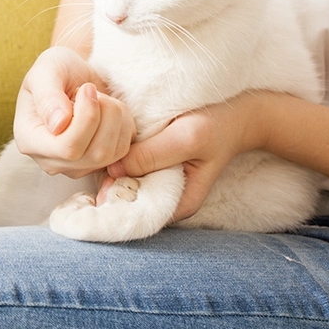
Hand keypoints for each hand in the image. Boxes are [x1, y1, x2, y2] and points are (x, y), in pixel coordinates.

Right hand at [13, 47, 135, 178]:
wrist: (74, 76)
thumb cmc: (57, 70)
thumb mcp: (46, 70)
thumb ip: (47, 96)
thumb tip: (58, 125)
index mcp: (30, 140)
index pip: (67, 148)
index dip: (87, 119)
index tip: (87, 88)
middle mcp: (50, 161)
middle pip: (92, 154)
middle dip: (104, 116)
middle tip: (93, 90)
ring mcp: (76, 166)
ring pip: (110, 154)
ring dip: (115, 118)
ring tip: (101, 98)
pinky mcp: (98, 165)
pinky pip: (123, 153)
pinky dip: (124, 126)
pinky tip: (108, 111)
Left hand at [106, 94, 259, 220]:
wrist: (236, 113)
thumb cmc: (216, 126)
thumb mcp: (187, 138)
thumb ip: (152, 156)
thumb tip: (112, 169)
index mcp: (178, 205)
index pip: (136, 215)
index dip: (113, 201)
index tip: (97, 182)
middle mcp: (164, 199)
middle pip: (124, 200)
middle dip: (106, 184)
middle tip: (92, 160)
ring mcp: (157, 182)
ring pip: (121, 182)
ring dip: (108, 168)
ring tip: (97, 150)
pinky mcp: (151, 165)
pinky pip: (126, 167)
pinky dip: (116, 158)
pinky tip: (107, 144)